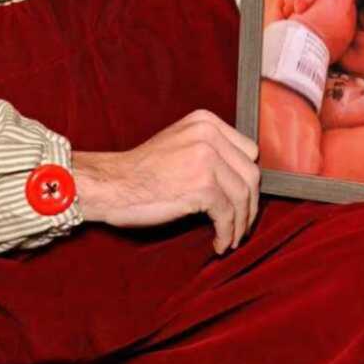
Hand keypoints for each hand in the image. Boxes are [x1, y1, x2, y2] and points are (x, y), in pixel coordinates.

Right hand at [73, 109, 259, 254]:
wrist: (112, 184)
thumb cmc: (141, 171)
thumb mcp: (179, 143)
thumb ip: (209, 149)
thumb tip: (240, 177)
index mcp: (205, 121)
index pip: (248, 151)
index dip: (248, 179)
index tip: (243, 199)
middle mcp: (209, 134)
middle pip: (251, 174)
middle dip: (250, 205)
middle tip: (242, 225)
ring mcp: (206, 158)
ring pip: (243, 196)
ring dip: (240, 224)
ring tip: (231, 238)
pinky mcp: (202, 185)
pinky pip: (227, 215)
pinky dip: (227, 233)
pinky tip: (218, 243)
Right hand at [288, 0, 355, 61]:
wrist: (297, 48)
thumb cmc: (322, 28)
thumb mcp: (336, 3)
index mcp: (342, 10)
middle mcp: (323, 7)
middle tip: (315, 2)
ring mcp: (304, 8)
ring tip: (300, 12)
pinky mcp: (285, 9)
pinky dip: (288, 0)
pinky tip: (289, 14)